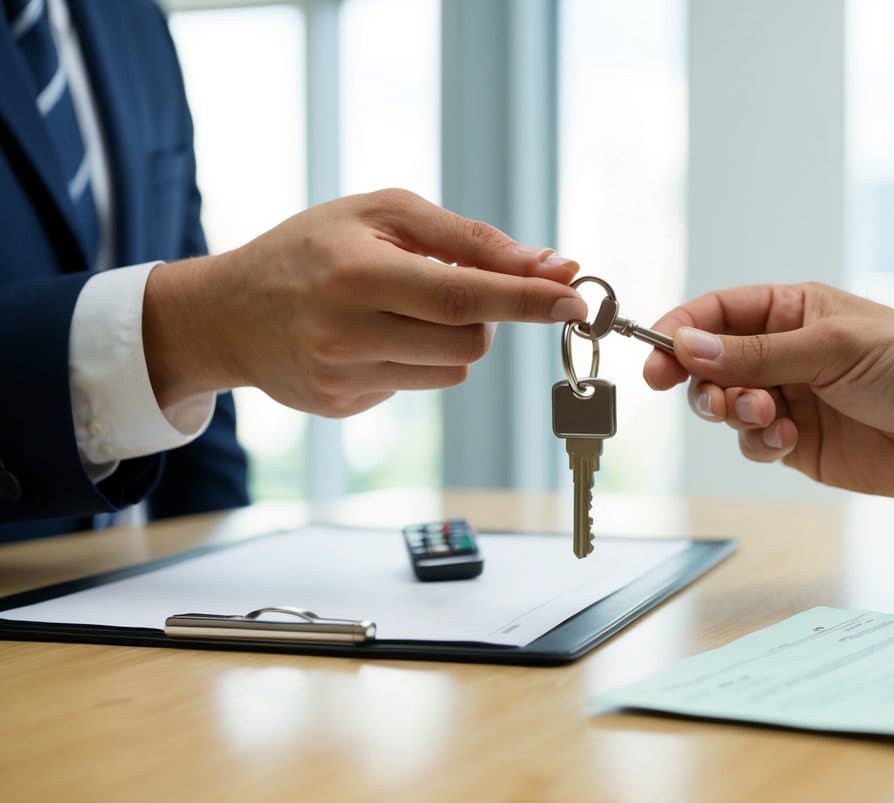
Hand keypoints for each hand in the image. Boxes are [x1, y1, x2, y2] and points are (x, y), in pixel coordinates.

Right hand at [143, 189, 585, 416]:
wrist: (227, 311)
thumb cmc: (312, 248)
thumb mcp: (381, 214)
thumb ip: (467, 239)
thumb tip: (547, 264)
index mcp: (358, 272)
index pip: (464, 294)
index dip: (526, 299)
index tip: (574, 298)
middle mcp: (347, 330)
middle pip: (470, 338)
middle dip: (485, 313)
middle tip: (449, 285)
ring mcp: (343, 376)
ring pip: (454, 367)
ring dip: (452, 337)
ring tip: (401, 309)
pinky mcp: (342, 405)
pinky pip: (418, 384)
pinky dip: (415, 358)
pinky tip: (372, 337)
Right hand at [643, 282, 893, 518]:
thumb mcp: (833, 348)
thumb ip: (757, 354)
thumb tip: (688, 348)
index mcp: (793, 310)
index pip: (718, 313)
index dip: (682, 331)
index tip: (657, 355)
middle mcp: (783, 353)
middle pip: (710, 363)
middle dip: (701, 380)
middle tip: (708, 397)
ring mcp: (789, 399)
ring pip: (725, 405)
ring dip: (732, 412)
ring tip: (764, 416)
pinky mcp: (798, 444)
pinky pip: (752, 444)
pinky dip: (758, 444)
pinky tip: (788, 441)